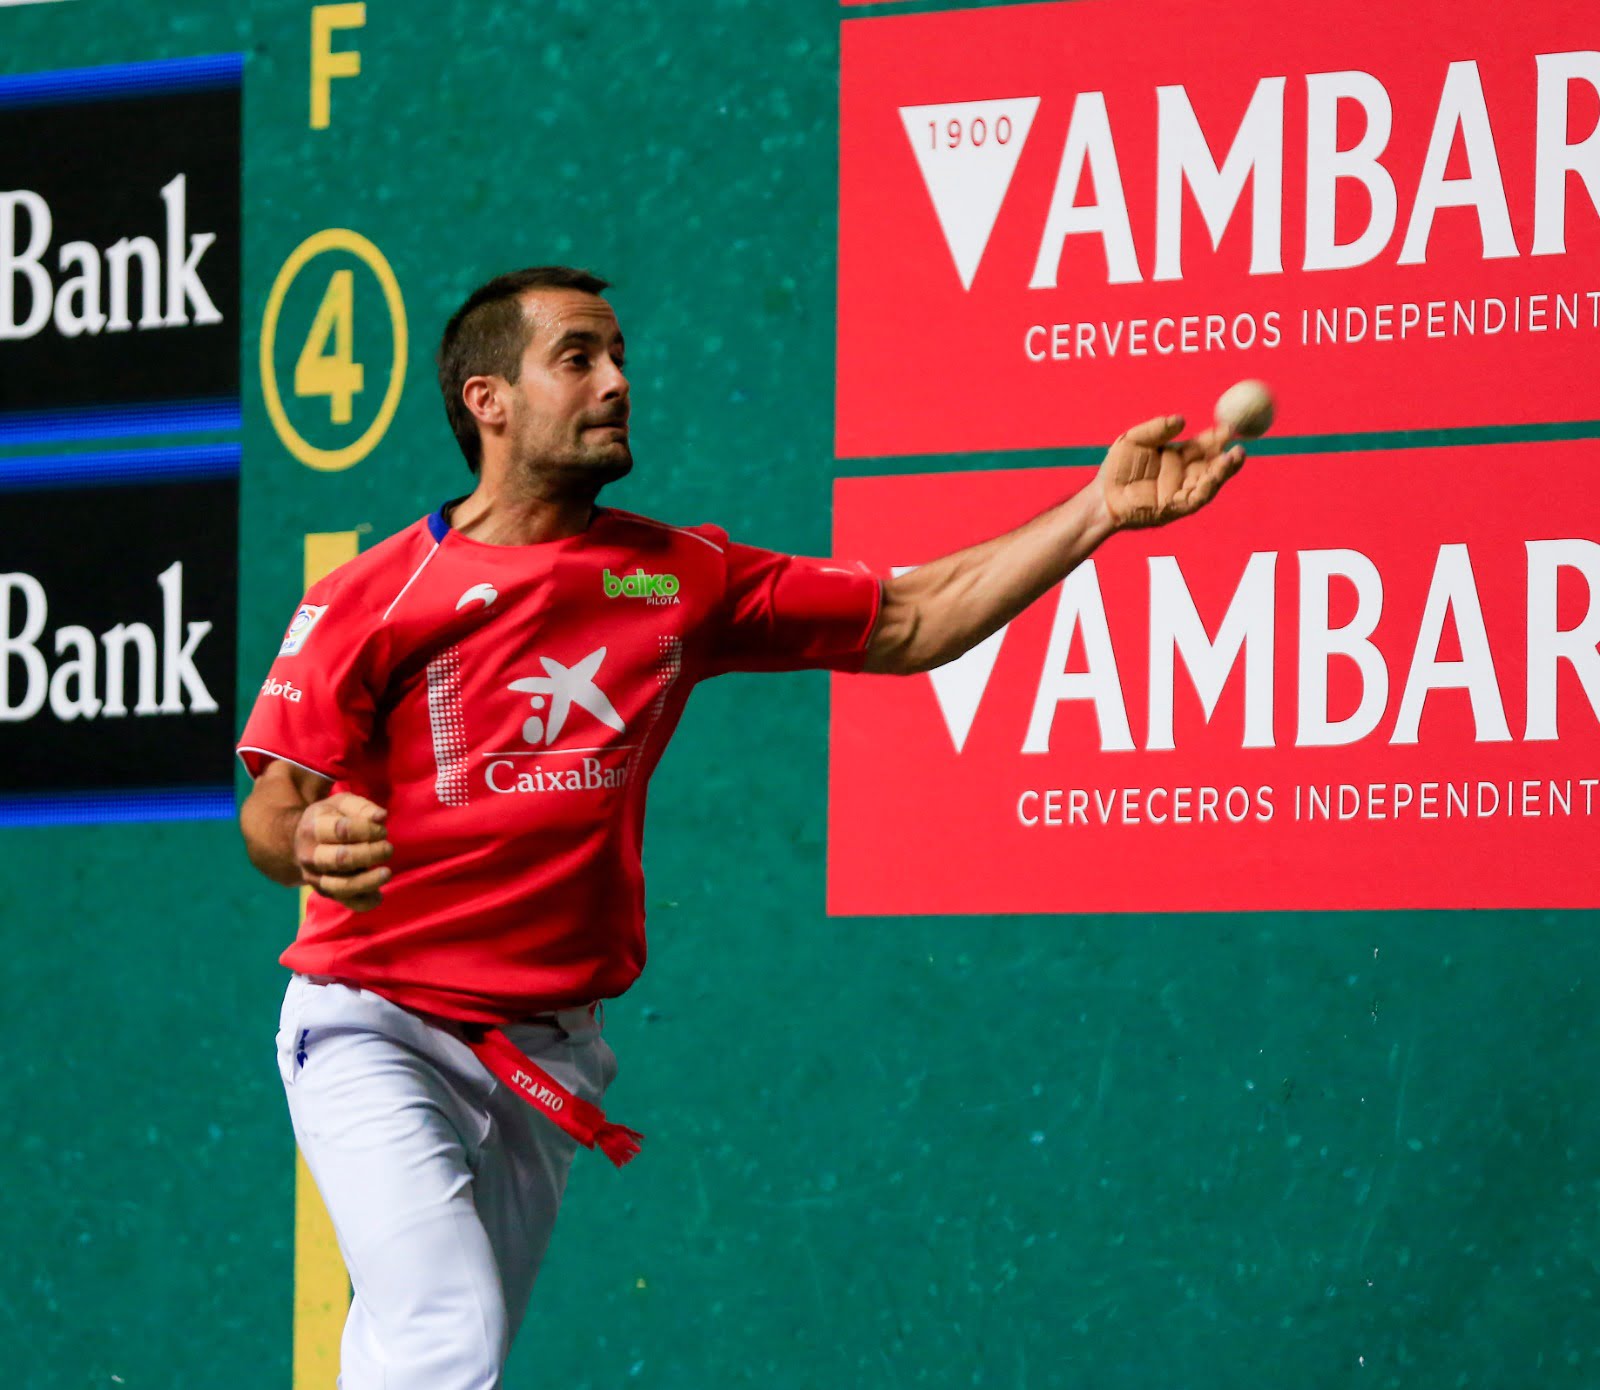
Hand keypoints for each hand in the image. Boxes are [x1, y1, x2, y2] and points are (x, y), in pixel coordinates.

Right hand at [294, 793, 392, 910]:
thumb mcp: (341, 804)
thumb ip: (362, 807)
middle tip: (388, 849)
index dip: (367, 830)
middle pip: (340, 859)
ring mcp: (316, 877)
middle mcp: (310, 855)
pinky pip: (346, 902)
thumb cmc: (329, 818)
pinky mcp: (325, 892)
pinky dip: (364, 902)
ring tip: (387, 873)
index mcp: (313, 828)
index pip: (341, 830)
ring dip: (368, 881)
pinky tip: (378, 896)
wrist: (301, 842)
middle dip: (370, 854)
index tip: (383, 830)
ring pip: (341, 886)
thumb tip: (381, 817)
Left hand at [1097, 415, 1244, 530]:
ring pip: (1210, 482)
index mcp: (1175, 459)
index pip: (1202, 447)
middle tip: (1239, 441)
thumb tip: (1181, 420)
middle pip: (1212, 465)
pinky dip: (1209, 485)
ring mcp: (1180, 493)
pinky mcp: (1175, 509)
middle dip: (1227, 455)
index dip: (1216, 437)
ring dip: (1224, 470)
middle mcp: (1182, 476)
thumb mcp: (1134, 440)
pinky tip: (1216, 473)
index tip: (1228, 426)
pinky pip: (1197, 498)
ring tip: (1235, 455)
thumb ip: (1156, 429)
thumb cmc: (1115, 469)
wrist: (1100, 497)